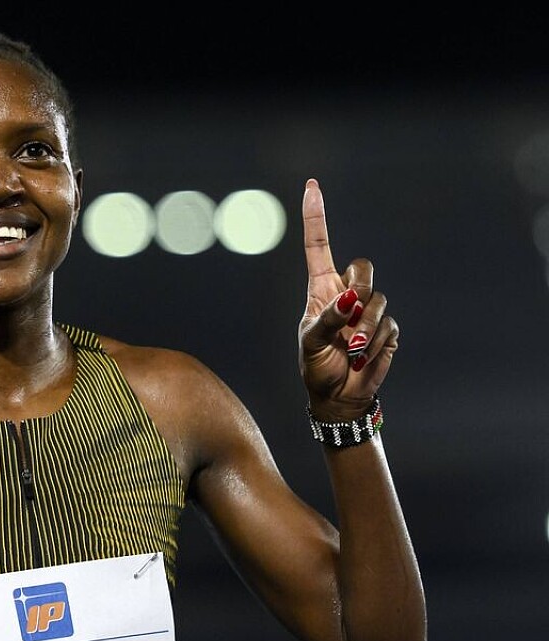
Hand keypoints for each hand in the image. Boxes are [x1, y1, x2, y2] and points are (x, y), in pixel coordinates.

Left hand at [298, 179, 398, 421]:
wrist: (338, 395)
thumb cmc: (317, 366)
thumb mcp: (310, 343)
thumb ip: (327, 319)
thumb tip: (349, 298)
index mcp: (321, 289)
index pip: (318, 246)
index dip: (315, 217)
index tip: (312, 186)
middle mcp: (346, 293)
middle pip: (363, 267)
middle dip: (359, 288)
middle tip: (348, 315)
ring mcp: (368, 310)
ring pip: (377, 300)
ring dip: (364, 328)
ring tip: (352, 349)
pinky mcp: (387, 328)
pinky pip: (389, 326)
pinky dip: (375, 344)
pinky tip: (364, 356)